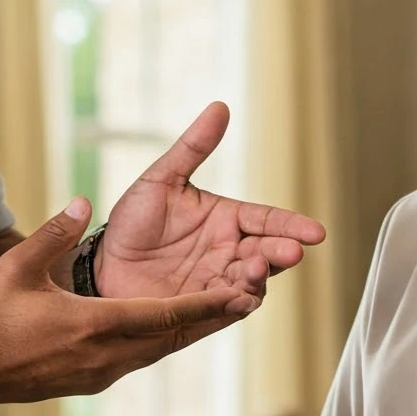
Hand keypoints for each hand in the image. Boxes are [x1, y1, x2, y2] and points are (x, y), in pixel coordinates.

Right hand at [0, 198, 245, 408]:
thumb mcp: (17, 268)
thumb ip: (53, 233)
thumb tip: (82, 200)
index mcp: (94, 327)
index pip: (164, 315)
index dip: (205, 304)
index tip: (239, 294)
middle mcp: (107, 356)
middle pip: (174, 336)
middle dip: (212, 317)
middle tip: (250, 298)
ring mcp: (102, 373)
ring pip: (161, 349)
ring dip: (192, 330)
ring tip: (224, 309)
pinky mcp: (94, 380)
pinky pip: (142, 357)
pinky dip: (166, 340)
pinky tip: (176, 326)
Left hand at [96, 103, 324, 308]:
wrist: (102, 265)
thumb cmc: (132, 222)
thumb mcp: (161, 179)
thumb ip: (193, 147)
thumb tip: (219, 107)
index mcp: (226, 220)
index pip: (267, 220)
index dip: (291, 225)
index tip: (315, 232)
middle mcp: (228, 251)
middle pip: (268, 252)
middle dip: (281, 252)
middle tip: (289, 252)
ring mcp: (217, 281)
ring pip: (252, 282)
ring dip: (259, 277)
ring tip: (254, 268)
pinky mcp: (203, 308)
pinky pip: (227, 307)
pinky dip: (237, 303)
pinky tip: (239, 298)